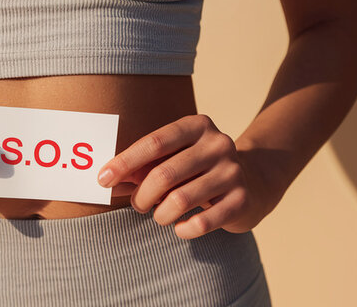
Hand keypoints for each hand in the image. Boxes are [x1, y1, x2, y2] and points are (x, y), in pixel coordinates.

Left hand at [97, 114, 273, 238]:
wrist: (254, 182)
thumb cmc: (198, 169)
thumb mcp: (173, 158)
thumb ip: (143, 165)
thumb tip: (106, 180)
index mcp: (196, 126)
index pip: (154, 142)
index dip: (124, 162)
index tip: (102, 180)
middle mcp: (218, 144)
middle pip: (164, 174)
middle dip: (141, 195)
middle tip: (137, 205)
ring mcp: (233, 171)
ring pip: (180, 200)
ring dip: (160, 214)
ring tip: (160, 215)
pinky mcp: (242, 199)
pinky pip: (203, 222)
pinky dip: (183, 229)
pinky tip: (180, 228)